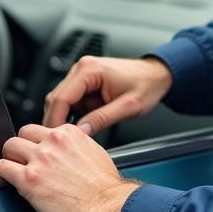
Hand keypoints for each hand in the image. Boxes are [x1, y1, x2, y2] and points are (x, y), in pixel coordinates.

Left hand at [0, 123, 138, 211]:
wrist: (109, 207)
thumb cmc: (106, 189)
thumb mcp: (95, 154)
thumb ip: (76, 148)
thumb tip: (68, 153)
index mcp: (69, 134)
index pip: (40, 130)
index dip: (37, 144)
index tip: (38, 154)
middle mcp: (53, 142)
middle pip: (21, 134)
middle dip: (21, 148)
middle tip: (24, 162)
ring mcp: (39, 159)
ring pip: (9, 147)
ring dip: (10, 160)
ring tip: (14, 172)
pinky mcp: (28, 180)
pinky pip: (2, 168)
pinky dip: (1, 175)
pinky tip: (8, 182)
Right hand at [43, 55, 172, 135]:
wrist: (157, 75)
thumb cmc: (147, 85)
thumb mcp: (128, 107)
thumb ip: (102, 119)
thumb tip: (81, 132)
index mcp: (89, 70)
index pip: (60, 99)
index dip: (55, 122)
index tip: (56, 140)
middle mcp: (81, 69)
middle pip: (56, 100)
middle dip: (58, 122)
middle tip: (64, 142)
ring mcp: (82, 75)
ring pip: (62, 102)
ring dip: (68, 118)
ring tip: (80, 134)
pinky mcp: (85, 83)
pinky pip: (72, 101)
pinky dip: (76, 114)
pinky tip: (86, 124)